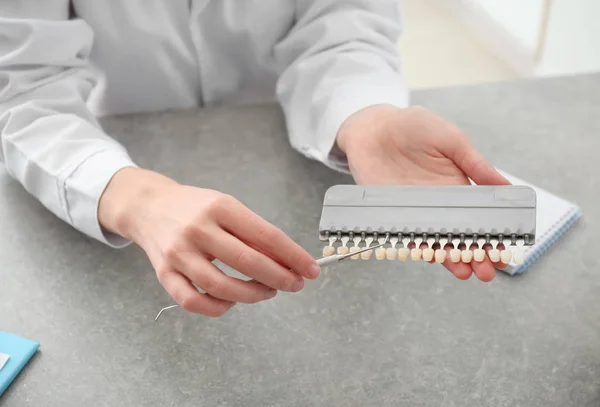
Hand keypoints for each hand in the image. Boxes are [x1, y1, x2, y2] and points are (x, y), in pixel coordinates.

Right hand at [99, 168, 319, 316]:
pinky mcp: (164, 273)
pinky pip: (193, 301)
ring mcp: (179, 253)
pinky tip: (232, 302)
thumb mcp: (227, 206)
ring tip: (267, 292)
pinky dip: (218, 308)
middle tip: (295, 284)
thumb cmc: (195, 207)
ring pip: (222, 287)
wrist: (148, 206)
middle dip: (280, 278)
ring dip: (253, 295)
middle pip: (248, 262)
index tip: (311, 269)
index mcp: (220, 207)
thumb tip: (287, 261)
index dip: (293, 256)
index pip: (267, 235)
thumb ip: (254, 233)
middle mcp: (198, 229)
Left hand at [336, 104, 510, 281]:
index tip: (504, 252)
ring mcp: (414, 212)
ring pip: (435, 242)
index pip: (479, 218)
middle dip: (475, 255)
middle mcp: (438, 205)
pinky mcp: (391, 214)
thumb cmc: (413, 126)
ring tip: (464, 272)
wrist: (373, 125)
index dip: (492, 236)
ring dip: (450, 259)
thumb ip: (477, 165)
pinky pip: (406, 236)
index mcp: (457, 187)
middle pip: (459, 236)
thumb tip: (509, 187)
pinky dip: (418, 249)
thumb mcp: (452, 140)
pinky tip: (431, 257)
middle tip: (487, 271)